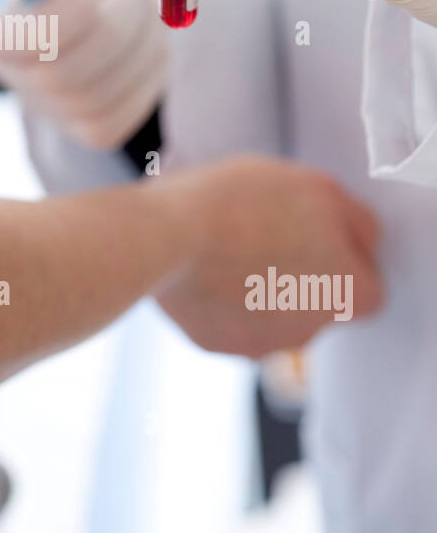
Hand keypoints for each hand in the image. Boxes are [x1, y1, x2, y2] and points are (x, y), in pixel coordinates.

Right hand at [0, 0, 169, 148]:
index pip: (7, 44)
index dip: (51, 25)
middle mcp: (14, 73)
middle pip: (59, 76)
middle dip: (114, 29)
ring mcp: (51, 107)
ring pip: (100, 96)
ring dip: (142, 44)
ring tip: (149, 8)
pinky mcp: (89, 128)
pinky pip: (126, 115)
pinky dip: (150, 74)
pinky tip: (149, 43)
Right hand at [156, 155, 382, 356]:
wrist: (166, 237)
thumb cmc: (243, 204)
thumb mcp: (318, 187)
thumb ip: (356, 221)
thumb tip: (363, 241)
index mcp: (350, 294)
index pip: (367, 284)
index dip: (343, 254)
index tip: (315, 230)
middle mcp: (312, 332)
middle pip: (316, 301)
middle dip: (297, 272)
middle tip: (265, 229)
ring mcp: (261, 345)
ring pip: (270, 313)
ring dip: (257, 285)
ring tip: (226, 243)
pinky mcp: (215, 345)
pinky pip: (227, 320)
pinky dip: (219, 299)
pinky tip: (201, 264)